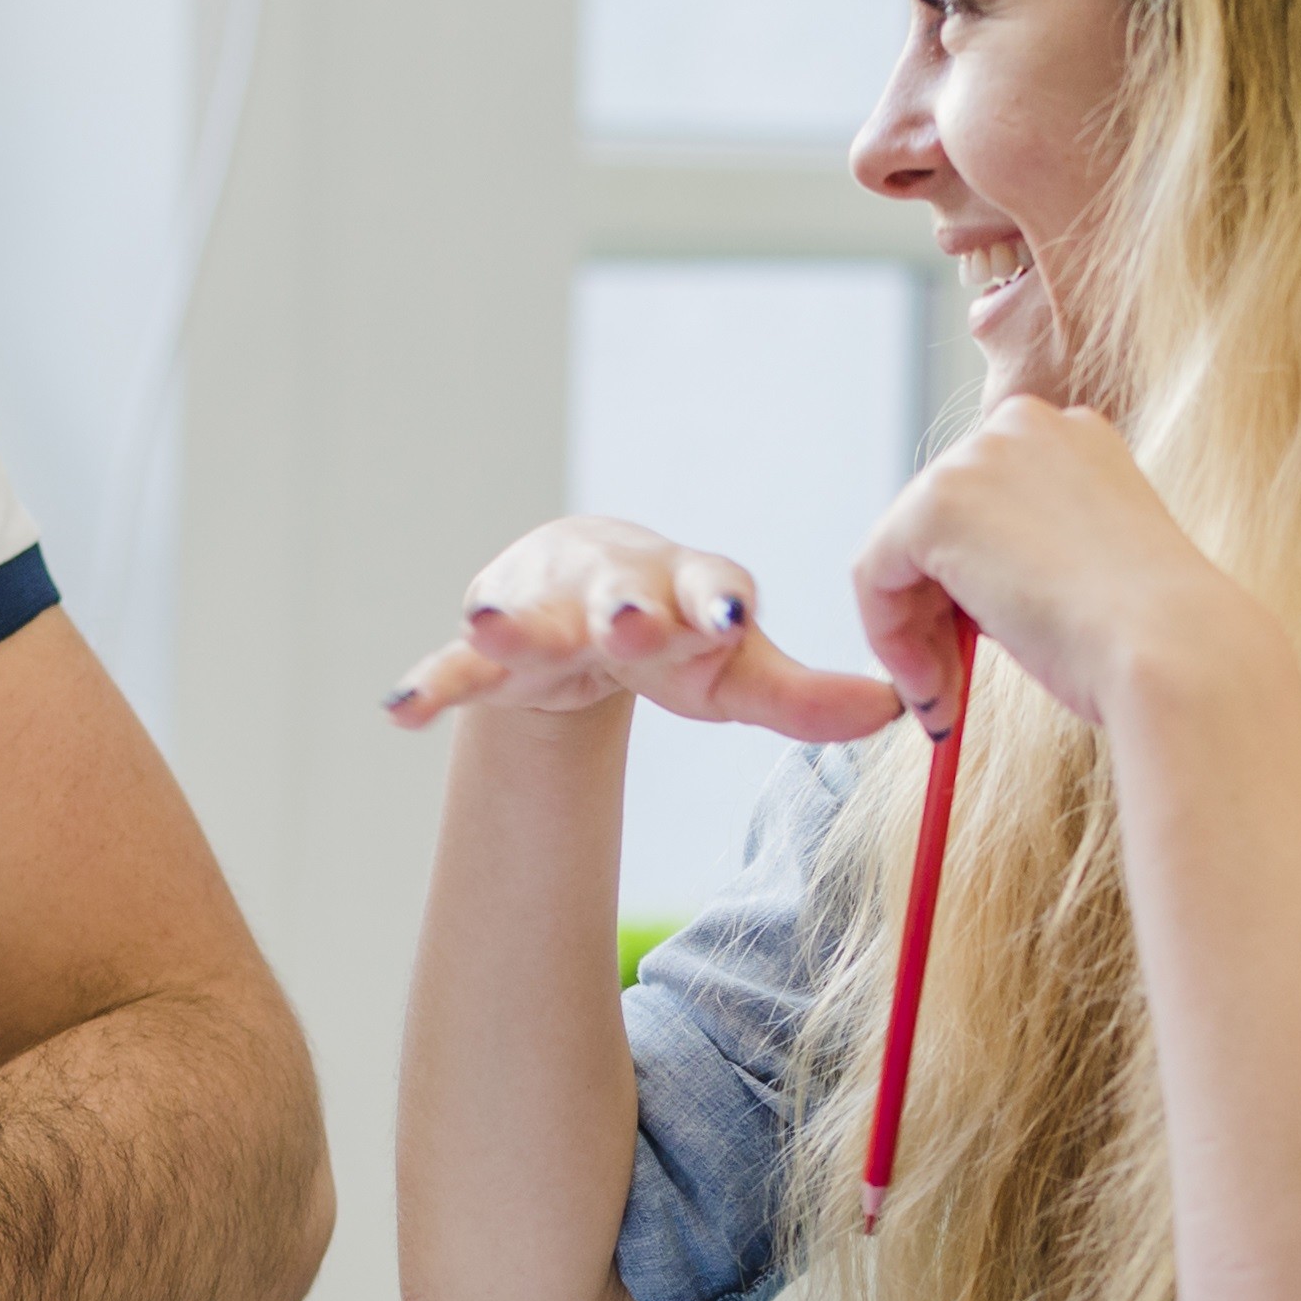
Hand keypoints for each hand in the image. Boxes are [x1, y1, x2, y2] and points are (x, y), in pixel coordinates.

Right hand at [380, 516, 905, 738]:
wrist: (586, 595)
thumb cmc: (678, 634)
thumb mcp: (738, 674)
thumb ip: (806, 700)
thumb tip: (900, 712)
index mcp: (691, 591)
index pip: (711, 588)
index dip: (719, 601)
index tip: (731, 615)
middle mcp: (618, 590)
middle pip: (622, 596)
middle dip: (626, 607)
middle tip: (628, 618)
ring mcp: (548, 615)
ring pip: (529, 616)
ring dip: (510, 620)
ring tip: (485, 620)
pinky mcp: (491, 648)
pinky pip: (456, 667)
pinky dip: (431, 682)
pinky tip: (400, 710)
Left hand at [844, 396, 1264, 735]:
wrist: (1176, 650)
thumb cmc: (1153, 636)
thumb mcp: (1093, 574)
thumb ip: (1032, 558)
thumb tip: (971, 589)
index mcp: (1075, 438)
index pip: (989, 504)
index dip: (974, 586)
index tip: (985, 651)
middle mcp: (1025, 426)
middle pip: (940, 523)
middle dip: (937, 612)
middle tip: (952, 688)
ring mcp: (980, 456)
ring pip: (904, 552)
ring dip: (916, 635)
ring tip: (948, 701)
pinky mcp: (937, 503)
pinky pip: (875, 575)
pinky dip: (889, 637)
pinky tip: (932, 687)